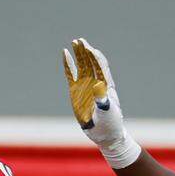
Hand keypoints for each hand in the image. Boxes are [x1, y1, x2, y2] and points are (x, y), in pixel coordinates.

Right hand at [62, 38, 140, 166]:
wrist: (104, 135)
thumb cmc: (110, 124)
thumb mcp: (108, 113)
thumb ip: (104, 101)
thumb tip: (100, 88)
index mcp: (106, 85)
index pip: (101, 66)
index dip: (95, 57)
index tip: (89, 49)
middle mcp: (96, 83)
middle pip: (91, 63)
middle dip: (86, 51)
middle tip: (80, 41)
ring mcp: (86, 86)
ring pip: (81, 66)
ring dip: (78, 54)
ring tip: (74, 42)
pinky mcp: (76, 92)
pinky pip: (71, 75)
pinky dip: (68, 65)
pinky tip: (64, 54)